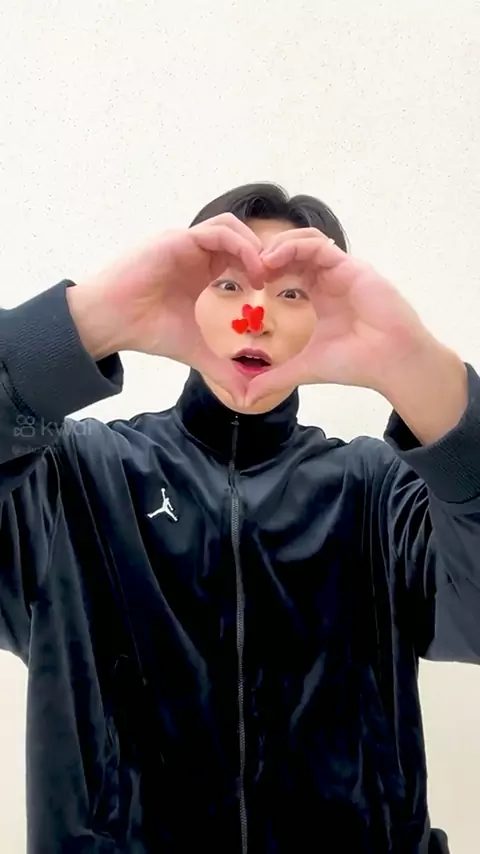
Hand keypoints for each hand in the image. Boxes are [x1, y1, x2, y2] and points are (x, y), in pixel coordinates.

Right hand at [68, 214, 264, 403]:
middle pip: (240, 236)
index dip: (263, 268)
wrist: (110, 322)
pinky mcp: (177, 240)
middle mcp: (194, 251)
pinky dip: (240, 246)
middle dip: (264, 253)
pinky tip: (252, 271)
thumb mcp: (195, 351)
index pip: (240, 255)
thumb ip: (222, 368)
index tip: (278, 292)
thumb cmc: (146, 331)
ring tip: (266, 275)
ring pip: (231, 226)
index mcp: (200, 270)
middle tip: (280, 279)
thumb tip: (247, 398)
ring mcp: (185, 242)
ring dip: (254, 246)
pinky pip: (217, 232)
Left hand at [245, 228, 432, 406]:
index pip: (291, 269)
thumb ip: (276, 378)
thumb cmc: (356, 363)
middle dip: (269, 252)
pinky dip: (294, 247)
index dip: (267, 270)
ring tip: (259, 261)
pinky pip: (319, 246)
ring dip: (280, 245)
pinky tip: (274, 260)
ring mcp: (343, 270)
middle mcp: (332, 278)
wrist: (391, 363)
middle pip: (296, 249)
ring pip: (307, 240)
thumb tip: (247, 399)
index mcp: (322, 295)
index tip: (247, 282)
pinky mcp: (352, 267)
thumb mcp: (306, 368)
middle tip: (248, 268)